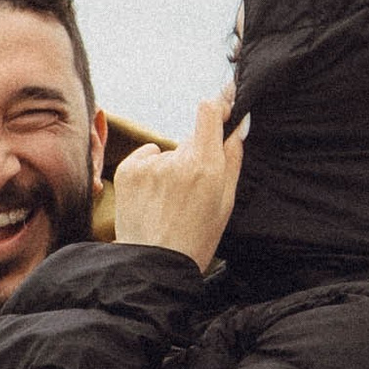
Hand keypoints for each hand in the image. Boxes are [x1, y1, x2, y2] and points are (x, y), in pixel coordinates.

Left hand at [111, 92, 245, 270]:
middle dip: (198, 153)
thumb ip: (233, 159)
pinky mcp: (128, 169)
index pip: (208, 111)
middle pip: (192, 137)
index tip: (223, 106)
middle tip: (194, 187)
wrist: (154, 263)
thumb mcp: (226, 202)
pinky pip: (146, 157)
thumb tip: (239, 125)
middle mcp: (177, 159)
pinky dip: (151, 171)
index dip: (218, 105)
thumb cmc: (196, 238)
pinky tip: (153, 197)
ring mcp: (150, 164)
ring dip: (172, 167)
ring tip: (170, 201)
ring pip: (169, 152)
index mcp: (206, 166)